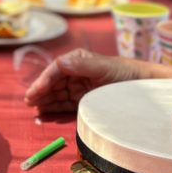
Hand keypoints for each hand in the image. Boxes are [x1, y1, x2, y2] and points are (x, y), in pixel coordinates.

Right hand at [23, 49, 141, 112]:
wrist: (142, 87)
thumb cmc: (124, 74)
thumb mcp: (103, 67)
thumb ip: (81, 65)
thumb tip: (60, 62)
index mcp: (78, 60)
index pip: (56, 69)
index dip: (43, 81)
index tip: (35, 93)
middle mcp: (75, 72)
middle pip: (54, 82)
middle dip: (41, 91)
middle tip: (29, 102)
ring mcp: (79, 87)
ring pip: (57, 94)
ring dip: (45, 101)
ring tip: (34, 109)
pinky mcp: (83, 100)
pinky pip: (65, 104)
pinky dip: (55, 108)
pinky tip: (45, 112)